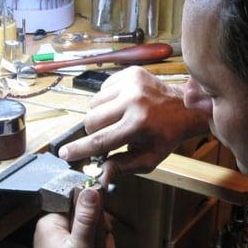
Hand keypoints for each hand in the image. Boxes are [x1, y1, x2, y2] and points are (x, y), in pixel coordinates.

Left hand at [29, 188, 112, 247]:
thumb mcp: (81, 246)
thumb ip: (86, 217)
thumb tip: (91, 190)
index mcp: (52, 223)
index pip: (78, 203)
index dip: (95, 214)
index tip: (104, 226)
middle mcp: (53, 231)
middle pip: (87, 221)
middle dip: (102, 237)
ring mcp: (59, 245)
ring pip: (89, 237)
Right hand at [58, 66, 208, 185]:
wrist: (184, 108)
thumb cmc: (165, 137)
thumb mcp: (148, 159)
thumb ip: (123, 167)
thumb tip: (100, 175)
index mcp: (137, 125)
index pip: (99, 140)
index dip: (79, 149)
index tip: (64, 153)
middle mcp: (133, 101)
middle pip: (91, 120)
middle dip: (93, 132)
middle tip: (108, 135)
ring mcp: (131, 84)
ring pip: (94, 104)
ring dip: (101, 114)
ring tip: (118, 118)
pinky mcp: (130, 73)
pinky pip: (103, 89)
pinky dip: (108, 100)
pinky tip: (123, 105)